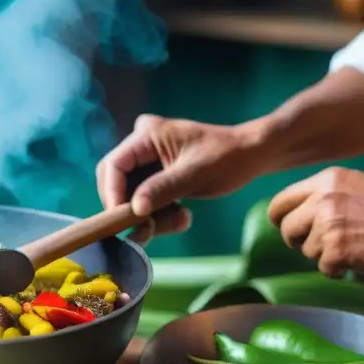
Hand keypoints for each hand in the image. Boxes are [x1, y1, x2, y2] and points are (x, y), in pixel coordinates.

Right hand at [96, 114, 266, 243]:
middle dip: (131, 208)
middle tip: (147, 228)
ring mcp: (149, 161)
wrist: (251, 155)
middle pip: (116, 182)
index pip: (114, 165)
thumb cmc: (226, 158)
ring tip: (180, 219)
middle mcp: (142, 145)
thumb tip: (134, 209)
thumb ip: (161, 189)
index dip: (113, 193)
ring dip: (150, 215)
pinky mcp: (156, 175)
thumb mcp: (194, 174)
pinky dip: (160, 214)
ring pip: (131, 195)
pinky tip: (183, 215)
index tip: (121, 220)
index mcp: (147, 135)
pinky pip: (146, 199)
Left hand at [267, 167, 363, 276]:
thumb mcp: (353, 186)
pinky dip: (337, 269)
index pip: (280, 202)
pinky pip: (323, 268)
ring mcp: (328, 226)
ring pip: (305, 250)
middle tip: (320, 244)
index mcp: (325, 180)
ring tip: (350, 246)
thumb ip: (322, 194)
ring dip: (323, 255)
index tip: (286, 227)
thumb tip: (293, 212)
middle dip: (299, 240)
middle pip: (287, 228)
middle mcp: (322, 200)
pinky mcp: (336, 251)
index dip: (280, 219)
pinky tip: (357, 259)